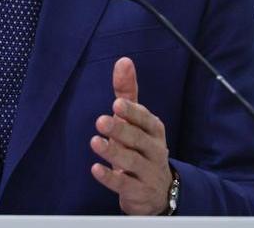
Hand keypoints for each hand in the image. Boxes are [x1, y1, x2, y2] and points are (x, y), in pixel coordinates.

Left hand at [89, 56, 172, 214]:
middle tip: (102, 121)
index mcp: (154, 130)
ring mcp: (148, 172)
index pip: (145, 119)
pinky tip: (96, 169)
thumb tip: (124, 62)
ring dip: (113, 151)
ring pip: (132, 161)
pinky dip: (110, 178)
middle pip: (138, 139)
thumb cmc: (142, 149)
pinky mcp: (139, 192)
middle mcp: (154, 150)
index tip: (117, 104)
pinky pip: (125, 185)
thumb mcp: (136, 122)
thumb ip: (128, 93)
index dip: (132, 112)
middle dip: (121, 129)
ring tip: (95, 142)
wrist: (158, 192)